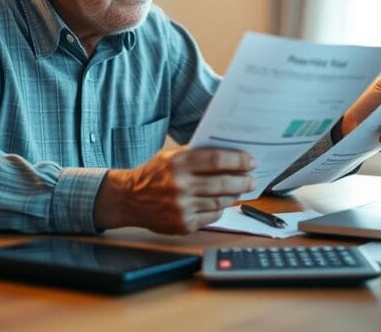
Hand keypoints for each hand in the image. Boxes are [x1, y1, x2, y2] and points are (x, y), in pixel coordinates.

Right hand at [94, 147, 254, 233]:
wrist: (129, 199)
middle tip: (252, 179)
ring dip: (234, 195)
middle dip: (242, 180)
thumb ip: (195, 154)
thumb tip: (230, 154)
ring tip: (239, 190)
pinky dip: (220, 209)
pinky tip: (222, 203)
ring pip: (220, 202)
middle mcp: (179, 186)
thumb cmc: (153, 174)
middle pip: (222, 183)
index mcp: (177, 164)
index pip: (216, 160)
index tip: (250, 161)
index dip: (237, 160)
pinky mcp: (183, 224)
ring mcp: (181, 207)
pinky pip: (212, 216)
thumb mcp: (170, 156)